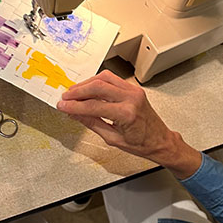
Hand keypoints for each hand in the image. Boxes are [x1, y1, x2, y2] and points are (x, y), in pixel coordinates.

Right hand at [57, 70, 201, 177]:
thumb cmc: (141, 144)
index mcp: (127, 114)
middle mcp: (131, 99)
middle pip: (98, 87)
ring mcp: (133, 91)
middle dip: (78, 91)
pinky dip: (98, 81)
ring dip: (86, 84)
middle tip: (65, 98)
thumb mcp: (112, 138)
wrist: (159, 141)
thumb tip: (74, 113)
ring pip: (104, 78)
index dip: (75, 106)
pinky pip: (112, 79)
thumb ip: (92, 123)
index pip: (94, 106)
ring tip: (74, 93)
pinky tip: (89, 88)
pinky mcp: (134, 88)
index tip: (63, 106)